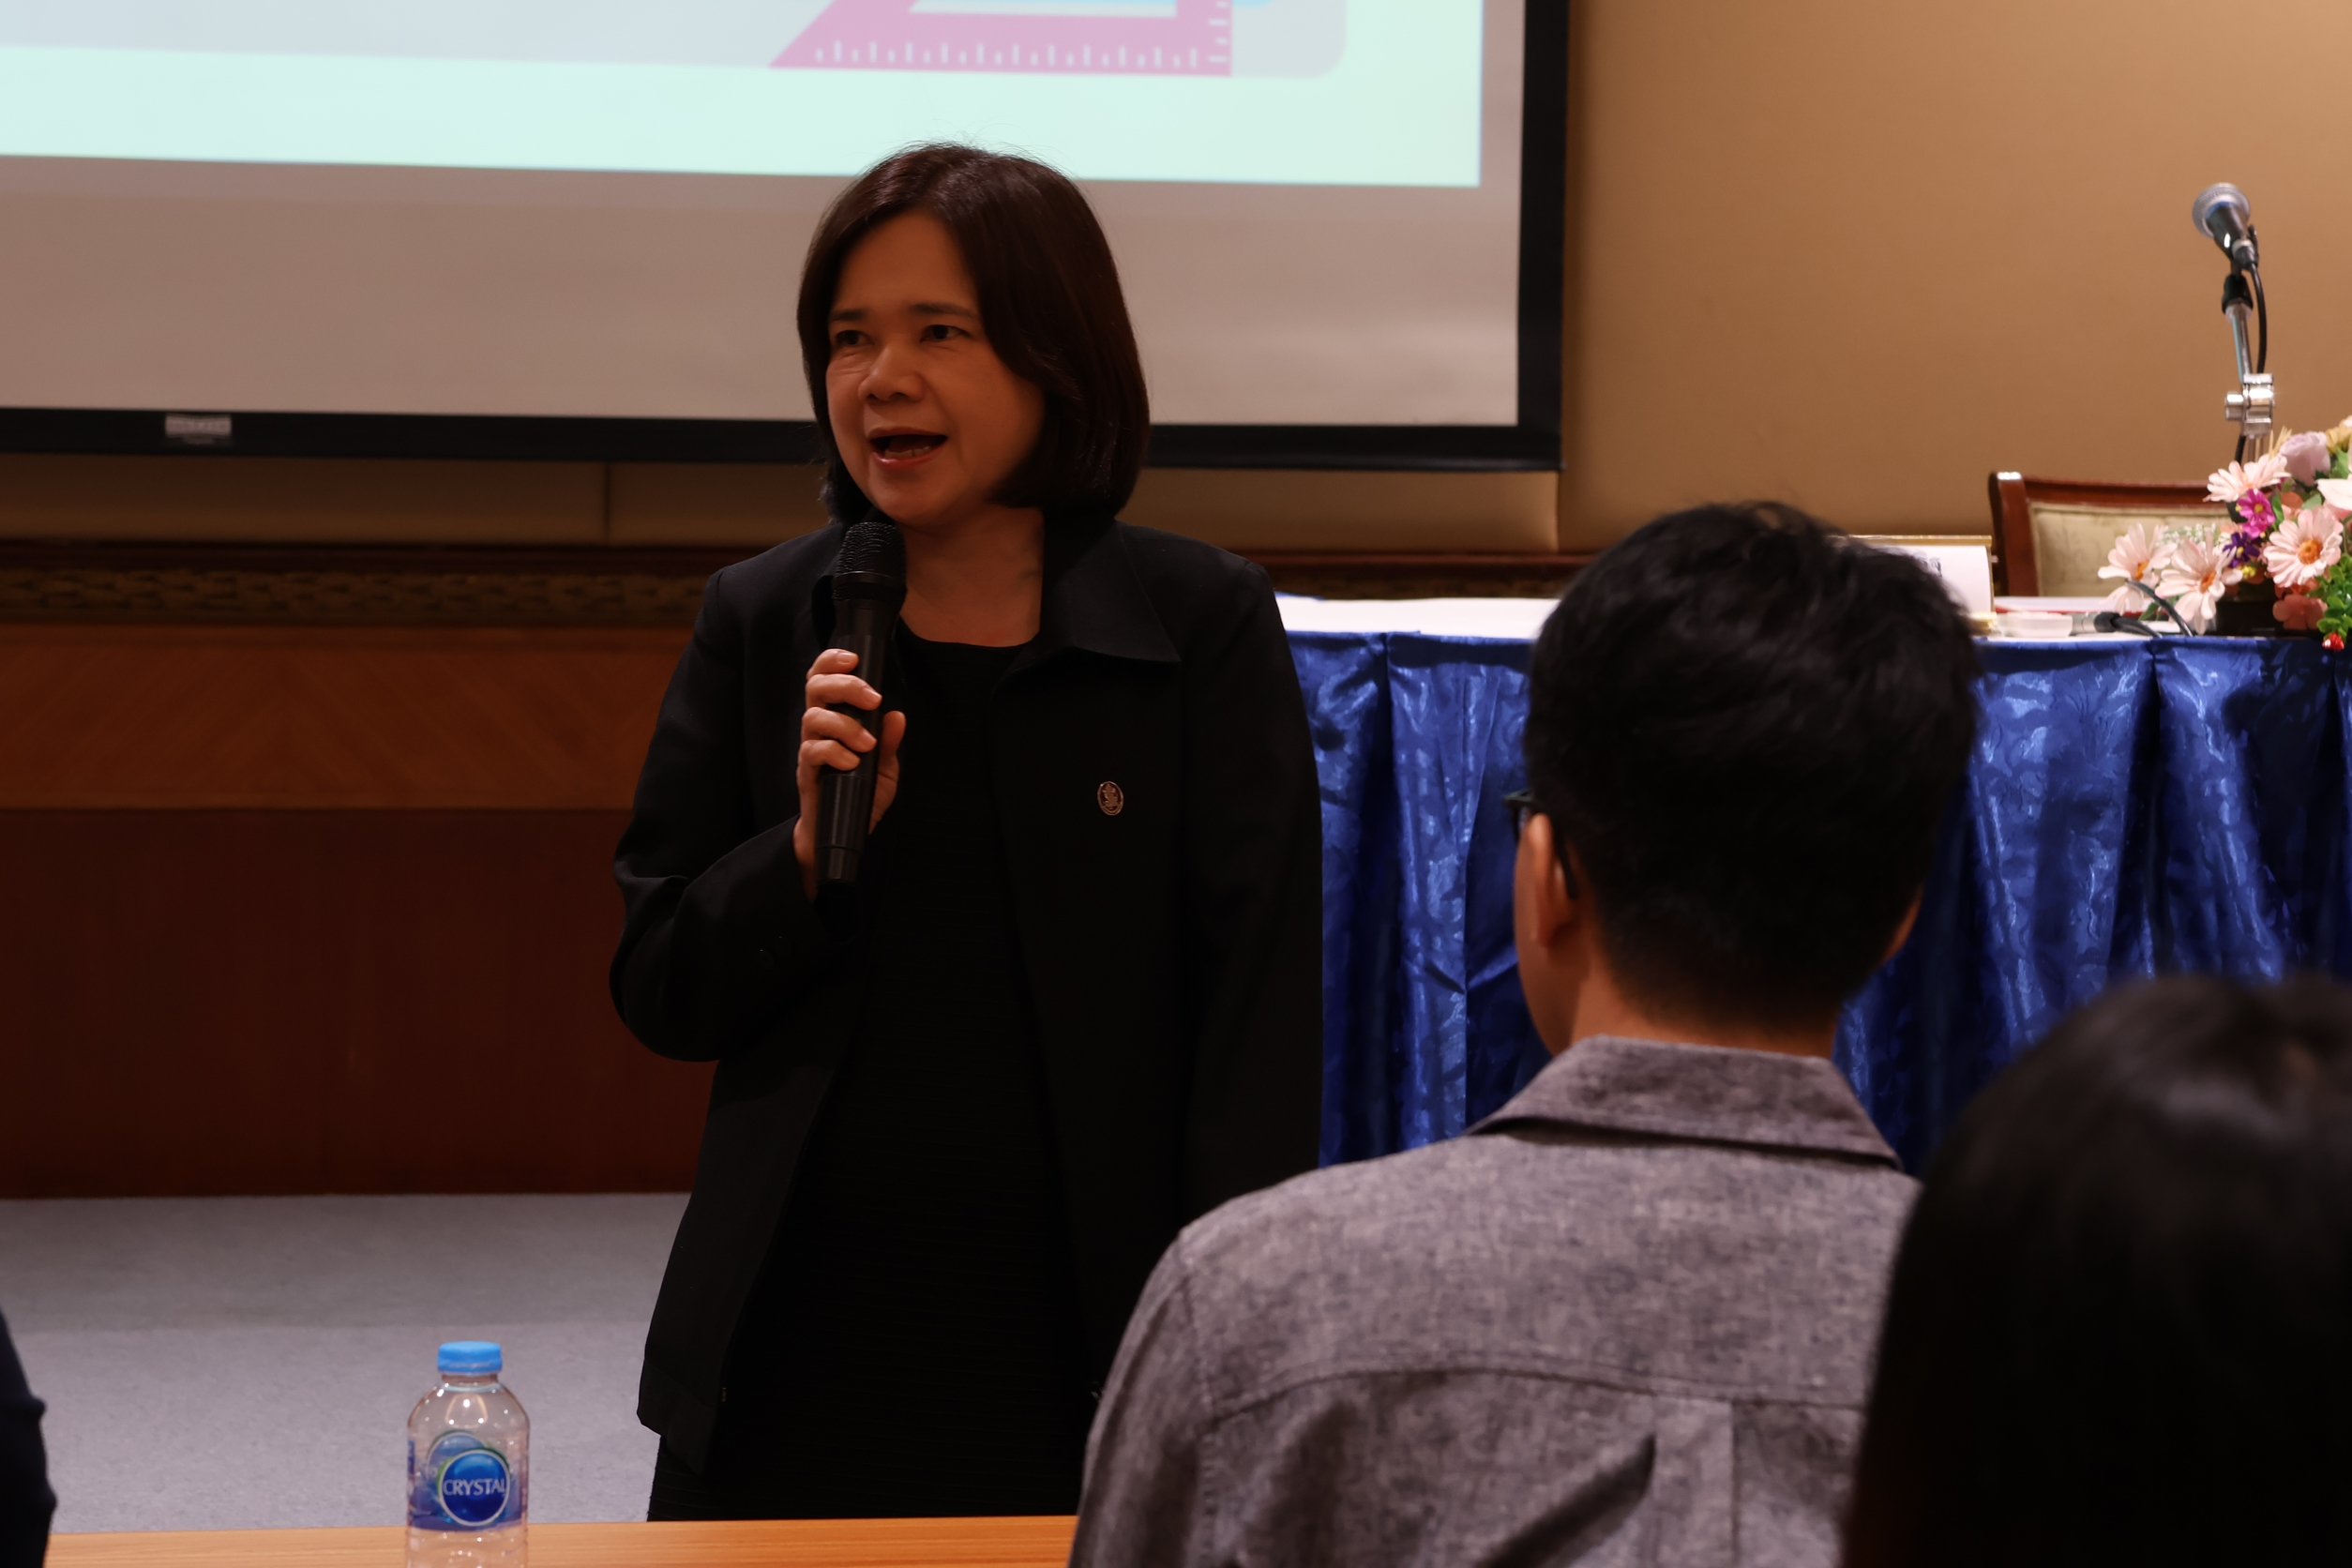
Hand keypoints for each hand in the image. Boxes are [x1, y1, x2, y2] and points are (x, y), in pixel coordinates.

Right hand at [793, 648, 905, 898]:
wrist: (840, 833)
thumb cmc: (859, 795)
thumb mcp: (884, 769)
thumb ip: (890, 743)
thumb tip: (898, 716)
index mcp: (835, 718)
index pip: (823, 678)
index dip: (832, 661)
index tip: (855, 659)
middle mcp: (818, 728)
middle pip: (815, 688)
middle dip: (845, 685)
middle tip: (872, 699)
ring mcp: (809, 749)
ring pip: (813, 717)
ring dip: (844, 724)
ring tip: (867, 743)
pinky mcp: (806, 772)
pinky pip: (812, 751)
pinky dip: (834, 752)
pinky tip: (852, 763)